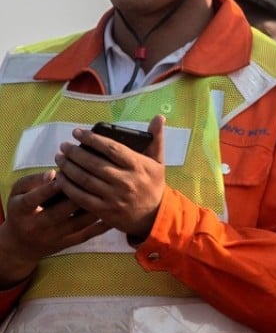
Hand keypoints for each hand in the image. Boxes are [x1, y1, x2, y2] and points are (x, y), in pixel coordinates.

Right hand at [0, 171, 108, 286]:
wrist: (20, 245)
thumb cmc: (21, 209)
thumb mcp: (18, 193)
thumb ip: (32, 181)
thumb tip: (54, 172)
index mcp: (22, 211)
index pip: (34, 199)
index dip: (48, 188)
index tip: (60, 173)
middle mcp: (37, 226)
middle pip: (59, 212)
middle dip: (76, 196)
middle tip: (94, 179)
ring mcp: (54, 237)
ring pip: (77, 223)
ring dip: (94, 208)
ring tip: (109, 192)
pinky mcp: (67, 243)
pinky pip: (87, 234)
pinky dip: (102, 225)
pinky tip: (115, 212)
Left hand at [54, 115, 165, 240]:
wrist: (153, 215)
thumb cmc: (153, 184)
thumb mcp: (158, 161)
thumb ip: (156, 138)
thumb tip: (159, 116)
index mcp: (137, 165)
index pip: (112, 148)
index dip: (93, 139)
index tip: (78, 132)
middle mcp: (125, 180)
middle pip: (94, 164)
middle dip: (75, 153)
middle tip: (64, 145)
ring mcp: (113, 197)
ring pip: (85, 180)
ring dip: (69, 168)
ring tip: (60, 158)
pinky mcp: (104, 211)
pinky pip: (81, 198)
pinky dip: (69, 188)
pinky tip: (60, 179)